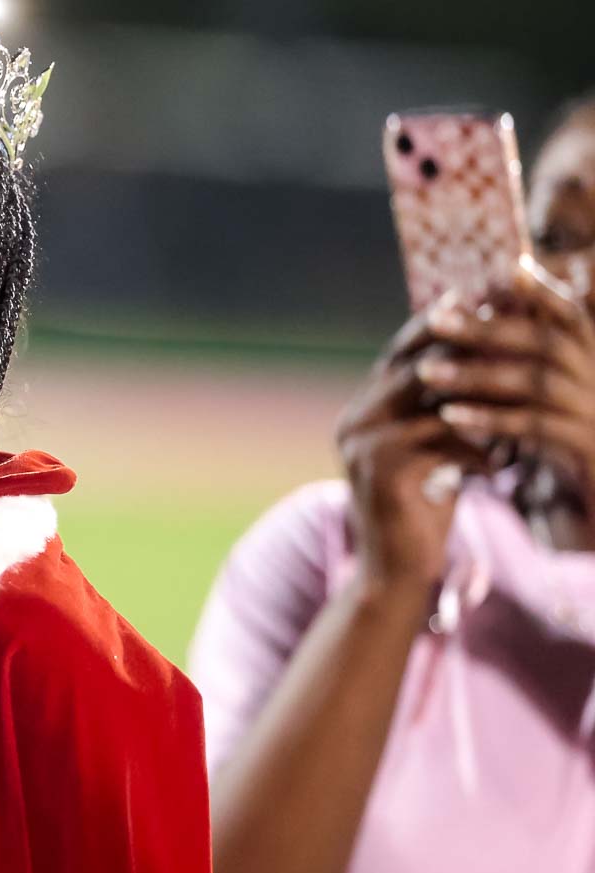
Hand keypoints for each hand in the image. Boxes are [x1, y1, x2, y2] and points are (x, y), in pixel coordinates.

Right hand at [335, 301, 486, 593]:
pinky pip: (438, 440)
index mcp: (362, 412)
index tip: (483, 300)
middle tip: (505, 323)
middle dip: (460, 344)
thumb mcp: (431, 451)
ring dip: (476, 391)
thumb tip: (474, 364)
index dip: (440, 325)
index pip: (401, 354)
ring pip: (426, 398)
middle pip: (411, 365)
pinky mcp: (381, 470)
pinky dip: (474, 445)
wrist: (395, 572)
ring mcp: (362, 444)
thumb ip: (437, 412)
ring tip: (518, 386)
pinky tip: (501, 459)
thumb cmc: (424, 511)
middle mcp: (354, 421)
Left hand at [418, 260, 594, 530]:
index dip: (542, 292)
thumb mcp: (553, 388)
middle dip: (488, 329)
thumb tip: (509, 292)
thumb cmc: (570, 433)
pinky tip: (450, 416)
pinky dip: (491, 418)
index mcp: (594, 356)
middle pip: (547, 342)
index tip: (506, 269)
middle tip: (436, 319)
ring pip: (537, 382)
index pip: (571, 314)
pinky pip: (536, 427)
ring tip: (426, 373)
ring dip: (477, 375)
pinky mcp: (587, 446)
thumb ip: (535, 350)